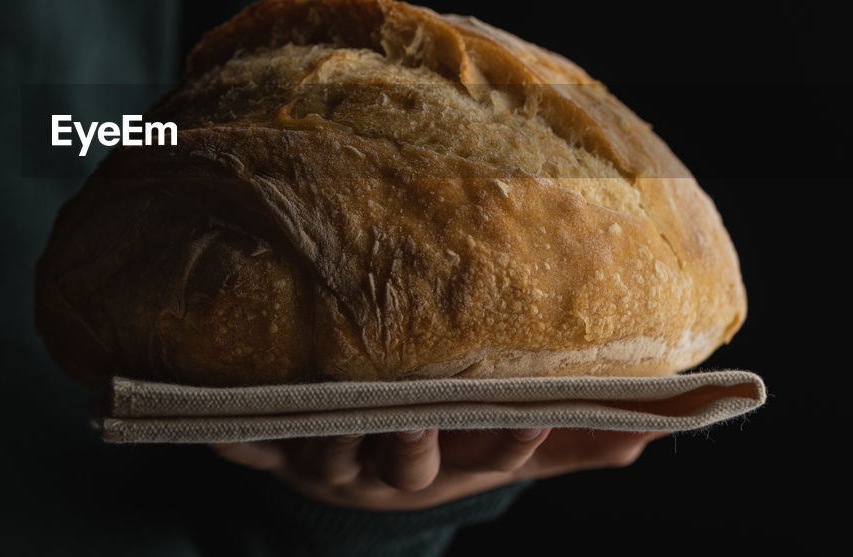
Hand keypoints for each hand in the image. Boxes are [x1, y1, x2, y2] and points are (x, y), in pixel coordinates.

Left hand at [209, 428, 665, 510]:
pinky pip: (250, 445)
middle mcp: (387, 470)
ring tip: (337, 398)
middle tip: (420, 412)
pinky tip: (215, 422)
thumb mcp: (503, 447)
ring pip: (333, 452)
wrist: (349, 467)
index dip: (511, 443)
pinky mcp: (275, 447)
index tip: (527, 413)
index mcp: (450, 468)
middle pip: (406, 463)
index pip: (490, 459)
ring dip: (333, 435)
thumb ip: (571, 438)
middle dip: (415, 441)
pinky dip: (235, 437)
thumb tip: (653, 427)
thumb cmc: (437, 448)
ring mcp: (328, 460)